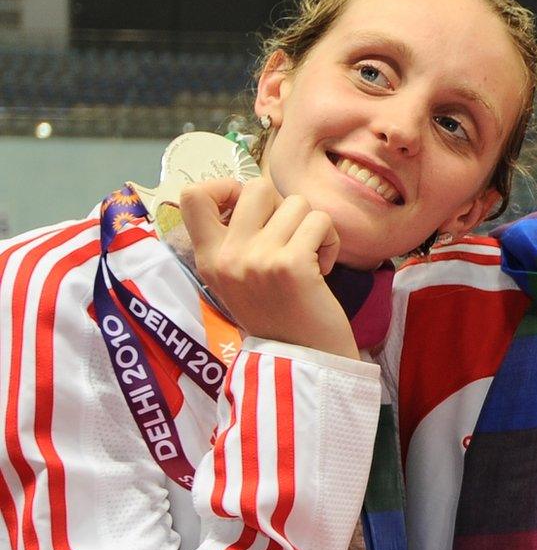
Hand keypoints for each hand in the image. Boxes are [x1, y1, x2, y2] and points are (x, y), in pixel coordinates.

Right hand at [182, 177, 357, 359]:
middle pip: (255, 187)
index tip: (251, 211)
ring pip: (295, 203)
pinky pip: (320, 221)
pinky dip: (330, 241)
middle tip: (290, 239)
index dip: (226, 187)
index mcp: (207, 258)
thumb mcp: (237, 279)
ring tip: (308, 259)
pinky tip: (321, 270)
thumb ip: (234, 240)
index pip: (192, 194)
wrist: (304, 362)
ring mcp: (256, 259)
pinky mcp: (290, 265)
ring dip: (311, 227)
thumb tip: (247, 192)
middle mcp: (226, 256)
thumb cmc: (278, 316)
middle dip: (283, 207)